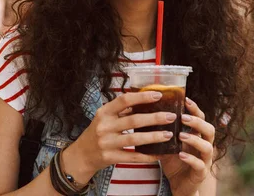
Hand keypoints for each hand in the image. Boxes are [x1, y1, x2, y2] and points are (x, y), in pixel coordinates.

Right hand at [62, 91, 177, 183]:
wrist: (81, 155)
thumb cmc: (97, 132)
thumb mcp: (105, 117)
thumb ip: (122, 110)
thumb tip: (146, 100)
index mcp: (104, 112)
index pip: (124, 100)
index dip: (142, 97)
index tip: (159, 95)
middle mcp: (104, 126)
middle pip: (133, 120)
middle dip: (155, 118)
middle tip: (171, 116)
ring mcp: (107, 143)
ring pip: (135, 139)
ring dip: (154, 137)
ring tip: (169, 134)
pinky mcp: (110, 157)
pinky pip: (133, 157)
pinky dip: (147, 156)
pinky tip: (159, 154)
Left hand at [159, 97, 215, 195]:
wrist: (178, 184)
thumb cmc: (173, 161)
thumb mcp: (168, 143)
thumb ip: (163, 131)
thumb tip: (146, 114)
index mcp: (197, 136)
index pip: (201, 118)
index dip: (195, 109)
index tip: (185, 100)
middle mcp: (204, 146)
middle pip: (209, 130)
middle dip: (197, 122)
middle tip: (183, 117)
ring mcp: (205, 160)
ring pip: (207, 147)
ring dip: (194, 140)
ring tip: (181, 135)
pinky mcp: (201, 173)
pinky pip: (199, 165)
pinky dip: (191, 159)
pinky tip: (181, 154)